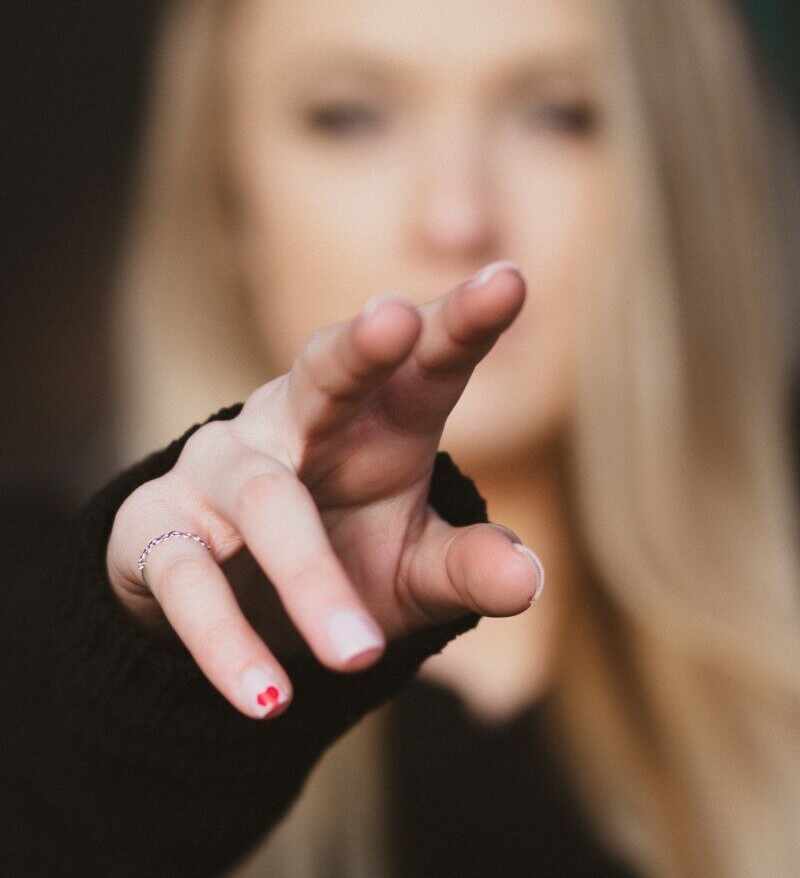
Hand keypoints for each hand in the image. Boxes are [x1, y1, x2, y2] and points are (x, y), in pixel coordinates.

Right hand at [107, 262, 544, 717]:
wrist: (230, 603)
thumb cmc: (344, 556)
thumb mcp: (414, 571)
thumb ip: (466, 568)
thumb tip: (531, 578)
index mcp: (379, 422)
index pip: (425, 366)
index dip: (462, 325)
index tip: (509, 280)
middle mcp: (299, 424)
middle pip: (325, 372)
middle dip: (360, 347)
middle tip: (396, 320)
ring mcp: (223, 467)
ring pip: (263, 500)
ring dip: (309, 576)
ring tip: (358, 656)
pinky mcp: (158, 528)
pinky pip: (187, 577)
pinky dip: (225, 640)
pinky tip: (265, 700)